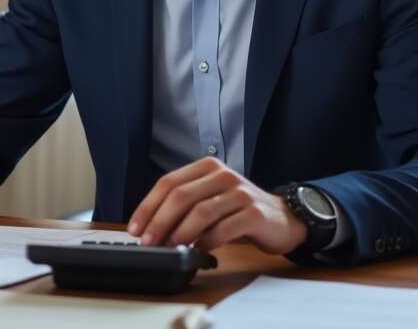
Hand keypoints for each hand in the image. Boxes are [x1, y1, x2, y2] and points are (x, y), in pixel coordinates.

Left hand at [127, 157, 307, 254]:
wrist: (282, 219)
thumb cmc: (237, 211)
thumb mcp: (209, 199)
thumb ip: (184, 206)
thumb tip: (148, 228)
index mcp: (206, 167)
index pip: (168, 183)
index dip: (148, 206)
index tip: (135, 229)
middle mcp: (223, 175)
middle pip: (181, 196)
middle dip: (159, 221)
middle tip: (148, 242)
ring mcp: (240, 193)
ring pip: (201, 212)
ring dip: (180, 233)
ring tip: (170, 248)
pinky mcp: (254, 213)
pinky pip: (224, 229)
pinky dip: (206, 241)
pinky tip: (197, 250)